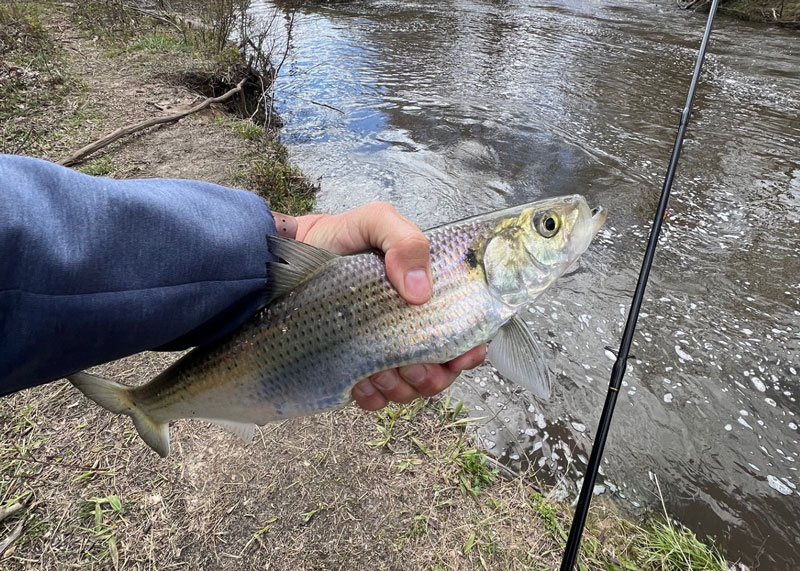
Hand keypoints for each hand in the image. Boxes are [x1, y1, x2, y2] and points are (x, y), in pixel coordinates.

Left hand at [272, 203, 485, 409]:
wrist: (290, 256)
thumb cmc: (337, 238)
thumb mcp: (375, 222)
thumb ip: (405, 242)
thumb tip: (421, 292)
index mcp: (425, 298)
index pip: (463, 334)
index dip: (468, 351)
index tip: (459, 356)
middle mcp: (408, 329)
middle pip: (441, 371)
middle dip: (432, 377)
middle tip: (410, 365)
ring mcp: (382, 353)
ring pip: (410, 389)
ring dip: (401, 387)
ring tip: (378, 370)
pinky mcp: (354, 370)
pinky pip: (375, 398)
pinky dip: (373, 396)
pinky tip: (360, 382)